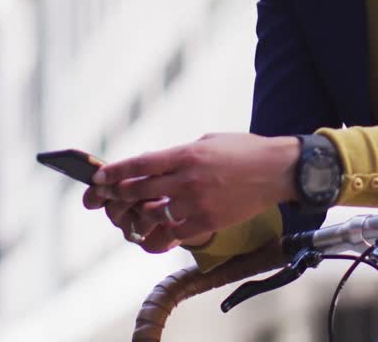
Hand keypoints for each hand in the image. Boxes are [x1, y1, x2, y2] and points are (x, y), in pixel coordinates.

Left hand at [90, 133, 299, 245]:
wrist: (278, 171)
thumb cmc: (244, 151)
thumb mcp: (208, 141)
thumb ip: (180, 154)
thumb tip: (155, 165)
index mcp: (186, 154)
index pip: (140, 164)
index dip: (115, 172)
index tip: (99, 178)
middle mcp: (187, 179)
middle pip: (138, 190)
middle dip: (116, 194)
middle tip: (105, 197)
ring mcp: (197, 203)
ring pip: (151, 215)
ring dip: (136, 217)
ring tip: (131, 217)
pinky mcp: (208, 222)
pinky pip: (173, 235)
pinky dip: (159, 237)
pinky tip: (153, 236)